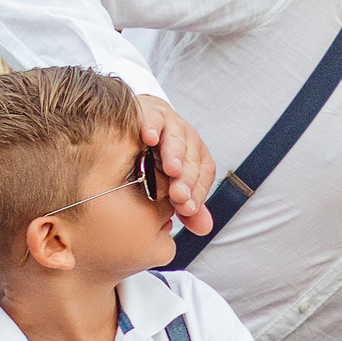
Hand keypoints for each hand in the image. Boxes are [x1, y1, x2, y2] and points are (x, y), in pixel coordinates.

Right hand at [137, 97, 216, 233]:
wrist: (138, 123)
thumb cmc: (155, 160)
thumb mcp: (171, 185)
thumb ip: (188, 206)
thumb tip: (204, 229)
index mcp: (196, 158)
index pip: (203, 175)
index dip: (197, 192)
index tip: (187, 209)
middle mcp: (188, 141)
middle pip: (192, 159)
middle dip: (187, 179)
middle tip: (179, 196)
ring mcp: (171, 125)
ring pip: (177, 139)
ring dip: (175, 154)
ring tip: (172, 169)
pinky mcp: (151, 111)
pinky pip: (153, 117)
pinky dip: (152, 125)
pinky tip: (148, 137)